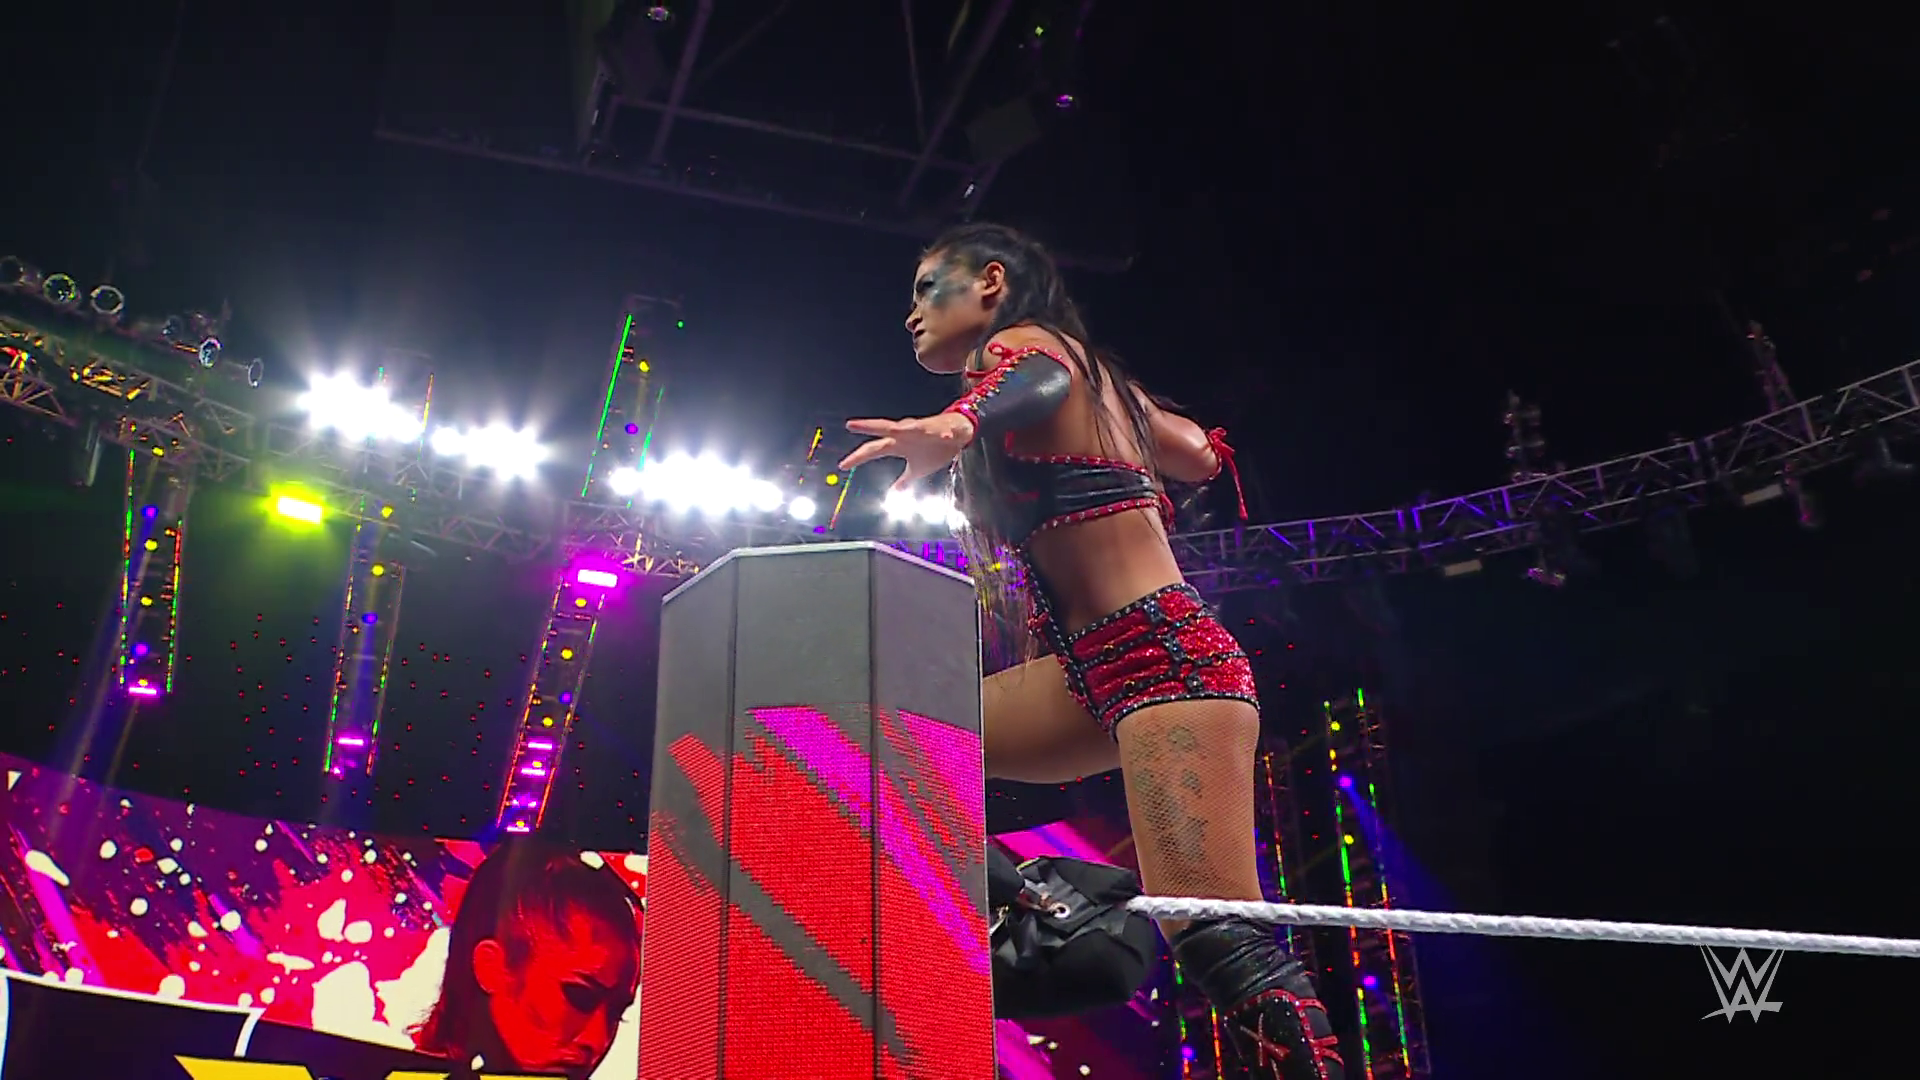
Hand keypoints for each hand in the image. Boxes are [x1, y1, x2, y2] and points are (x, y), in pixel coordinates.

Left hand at [839, 413, 975, 491]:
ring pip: (909, 425)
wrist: (955, 434)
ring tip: (898, 428)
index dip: (858, 458)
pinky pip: (941, 431)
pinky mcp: (938, 428)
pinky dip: (943, 433)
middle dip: (869, 427)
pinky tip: (946, 435)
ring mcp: (920, 430)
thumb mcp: (917, 469)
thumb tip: (896, 492)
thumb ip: (904, 479)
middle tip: (851, 425)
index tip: (843, 465)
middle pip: (883, 430)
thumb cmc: (934, 449)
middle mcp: (905, 435)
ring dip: (904, 427)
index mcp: (897, 446)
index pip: (873, 451)